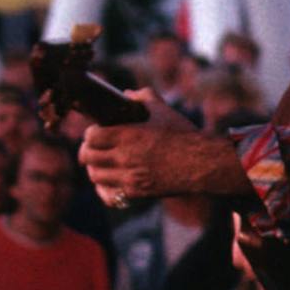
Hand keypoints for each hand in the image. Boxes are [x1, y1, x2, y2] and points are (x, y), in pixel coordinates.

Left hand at [79, 92, 251, 206]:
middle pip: (88, 157)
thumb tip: (127, 94)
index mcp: (128, 135)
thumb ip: (143, 97)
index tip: (95, 133)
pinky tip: (110, 183)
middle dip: (88, 151)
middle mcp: (125, 157)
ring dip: (95, 169)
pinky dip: (104, 189)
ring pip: (95, 176)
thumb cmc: (184, 135)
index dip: (91, 134)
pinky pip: (108, 195)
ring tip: (102, 165)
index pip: (91, 136)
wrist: (202, 162)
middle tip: (94, 149)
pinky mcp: (136, 192)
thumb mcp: (164, 111)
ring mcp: (129, 177)